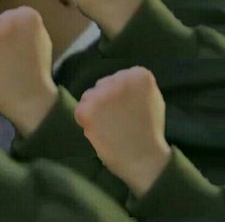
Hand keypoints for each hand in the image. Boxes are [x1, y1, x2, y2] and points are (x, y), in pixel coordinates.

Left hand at [0, 7, 56, 135]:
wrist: (30, 98)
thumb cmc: (37, 71)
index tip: (17, 48)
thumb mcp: (41, 39)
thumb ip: (25, 27)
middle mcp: (7, 18)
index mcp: (27, 15)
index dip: (10, 34)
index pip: (10, 17)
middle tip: (4, 58)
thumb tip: (10, 23)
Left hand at [74, 67, 171, 197]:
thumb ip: (136, 84)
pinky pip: (81, 109)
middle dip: (108, 99)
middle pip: (104, 84)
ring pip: (90, 95)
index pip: (123, 76)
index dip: (125, 94)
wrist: (143, 160)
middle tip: (118, 119)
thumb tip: (120, 77)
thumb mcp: (153, 98)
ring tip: (110, 126)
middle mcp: (119, 79)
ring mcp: (101, 94)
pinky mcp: (87, 109)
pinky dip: (87, 119)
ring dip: (95, 108)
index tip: (132, 108)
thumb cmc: (150, 130)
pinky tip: (100, 130)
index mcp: (140, 75)